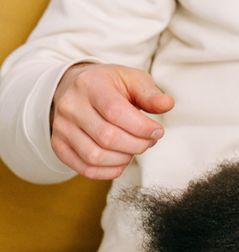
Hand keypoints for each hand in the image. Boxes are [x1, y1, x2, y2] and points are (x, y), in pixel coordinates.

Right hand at [50, 62, 174, 180]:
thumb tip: (167, 104)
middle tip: (148, 142)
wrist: (74, 88)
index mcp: (90, 85)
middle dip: (136, 145)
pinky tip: (120, 162)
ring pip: (94, 156)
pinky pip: (84, 168)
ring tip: (134, 149)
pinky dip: (108, 171)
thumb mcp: (131, 79)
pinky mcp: (59, 145)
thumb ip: (150, 93)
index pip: (115, 111)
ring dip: (123, 159)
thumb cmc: (108, 85)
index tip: (157, 132)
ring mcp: (61, 127)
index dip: (141, 127)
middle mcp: (71, 106)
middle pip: (106, 137)